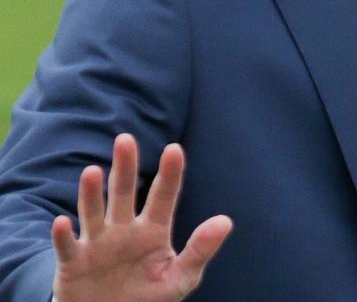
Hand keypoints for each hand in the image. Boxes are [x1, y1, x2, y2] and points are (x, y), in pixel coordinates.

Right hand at [51, 134, 232, 301]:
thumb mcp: (181, 276)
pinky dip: (63, 236)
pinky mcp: (74, 263)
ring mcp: (98, 243)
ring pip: (93, 213)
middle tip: (125, 139)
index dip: (169, 174)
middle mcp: (124, 230)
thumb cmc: (150, 296)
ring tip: (92, 171)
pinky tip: (61, 222)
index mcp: (153, 230)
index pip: (163, 197)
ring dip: (91, 194)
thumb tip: (225, 221)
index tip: (175, 149)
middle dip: (125, 167)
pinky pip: (68, 247)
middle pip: (124, 193)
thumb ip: (200, 249)